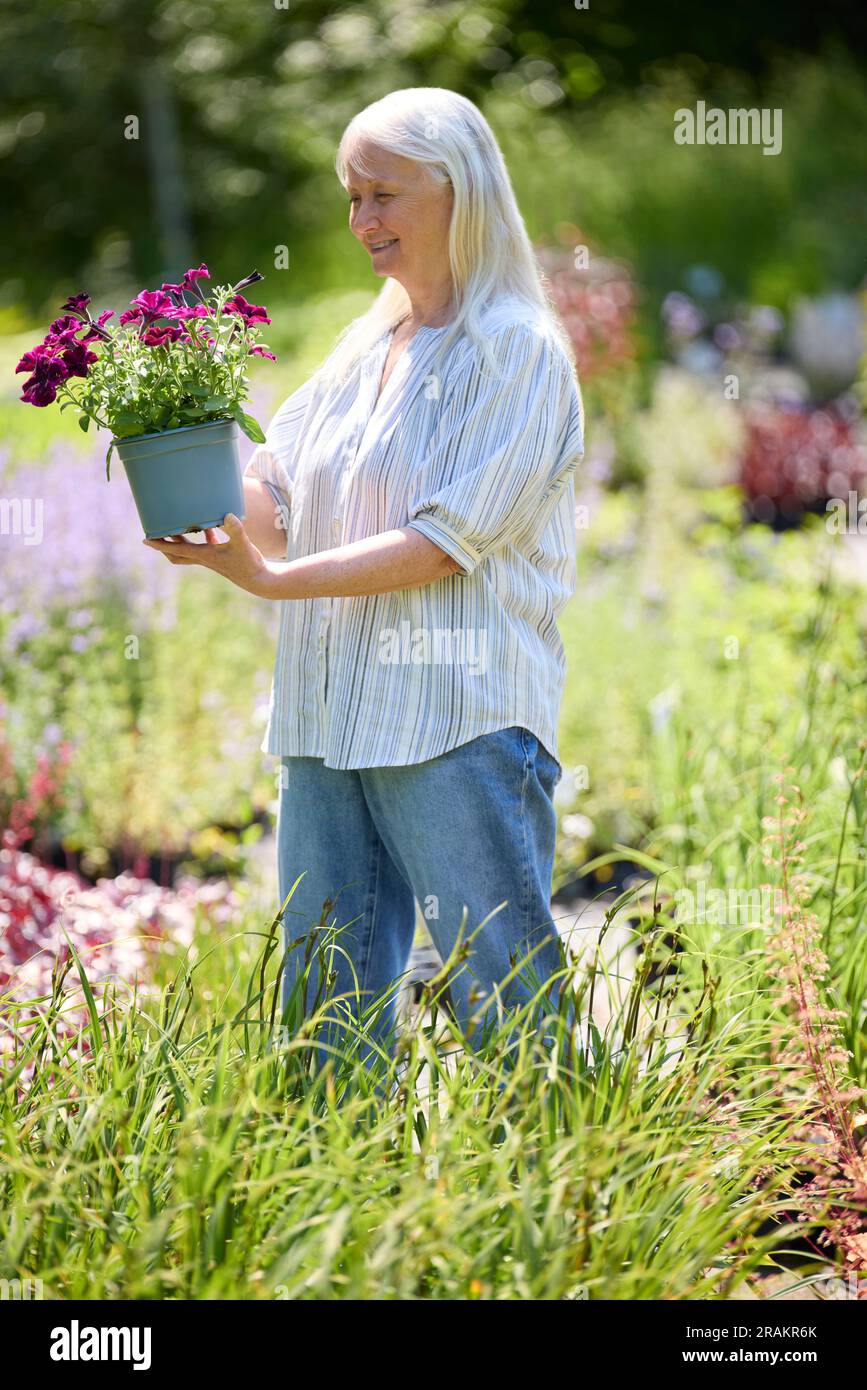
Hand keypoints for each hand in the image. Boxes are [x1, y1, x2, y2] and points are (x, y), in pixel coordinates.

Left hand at [142, 513, 273, 597]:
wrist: (259, 580)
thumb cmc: (250, 564)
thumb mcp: (242, 544)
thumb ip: (235, 530)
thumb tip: (228, 515)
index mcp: (205, 556)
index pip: (177, 550)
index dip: (160, 545)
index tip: (145, 539)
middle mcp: (204, 558)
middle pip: (176, 554)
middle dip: (164, 545)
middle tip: (154, 533)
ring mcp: (211, 559)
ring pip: (188, 551)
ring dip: (179, 541)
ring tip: (174, 527)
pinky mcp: (220, 557)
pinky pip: (204, 546)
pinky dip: (201, 537)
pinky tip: (208, 526)